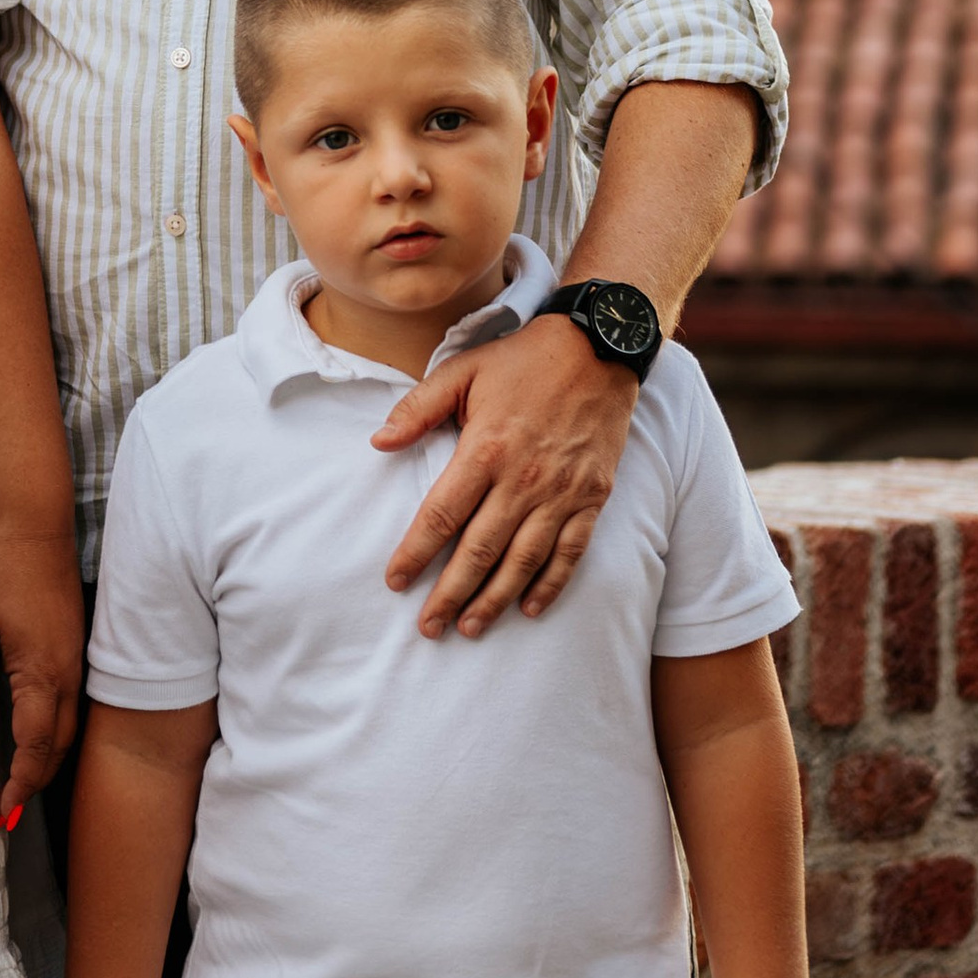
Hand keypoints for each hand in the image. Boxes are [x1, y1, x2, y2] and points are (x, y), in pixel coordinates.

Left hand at [0, 520, 85, 832]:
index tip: (0, 817)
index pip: (34, 749)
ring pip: (68, 732)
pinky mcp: (78, 652)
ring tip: (19, 789)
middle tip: (6, 815)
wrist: (36, 531)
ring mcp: (78, 664)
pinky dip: (54, 737)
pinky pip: (71, 709)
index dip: (18, 788)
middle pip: (57, 749)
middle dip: (33, 785)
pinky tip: (36, 742)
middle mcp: (68, 677)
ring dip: (46, 764)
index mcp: (42, 675)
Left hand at [373, 312, 639, 635]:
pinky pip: (570, 553)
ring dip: (494, 600)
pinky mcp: (592, 498)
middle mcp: (523, 479)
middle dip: (450, 593)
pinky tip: (528, 608)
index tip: (395, 581)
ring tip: (469, 627)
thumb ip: (418, 408)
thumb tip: (379, 442)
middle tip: (428, 626)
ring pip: (523, 561)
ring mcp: (561, 493)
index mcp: (486, 449)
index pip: (442, 515)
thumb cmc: (523, 361)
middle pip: (479, 550)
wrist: (598, 350)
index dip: (416, 553)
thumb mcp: (462, 370)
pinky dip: (550, 584)